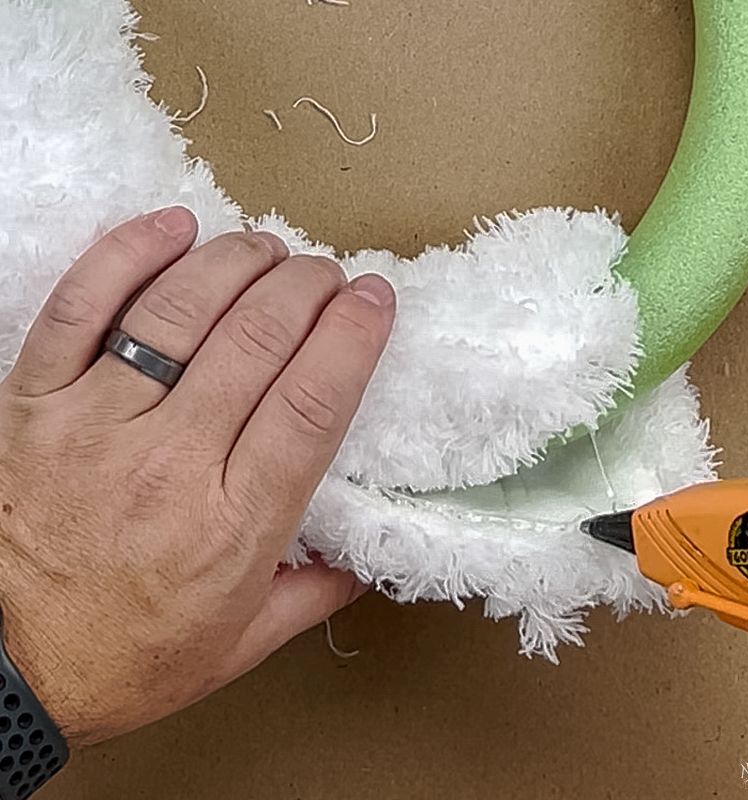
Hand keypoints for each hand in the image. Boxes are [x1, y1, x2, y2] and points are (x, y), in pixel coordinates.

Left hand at [0, 207, 394, 745]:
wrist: (5, 669)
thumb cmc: (124, 655)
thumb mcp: (239, 644)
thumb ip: (313, 594)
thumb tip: (366, 557)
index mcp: (233, 526)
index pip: (310, 404)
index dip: (351, 338)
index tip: (374, 302)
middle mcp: (170, 465)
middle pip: (256, 341)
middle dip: (307, 288)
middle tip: (327, 275)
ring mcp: (96, 424)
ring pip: (179, 311)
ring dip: (238, 262)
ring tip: (269, 249)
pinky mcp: (35, 400)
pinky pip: (81, 305)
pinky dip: (128, 253)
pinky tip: (172, 227)